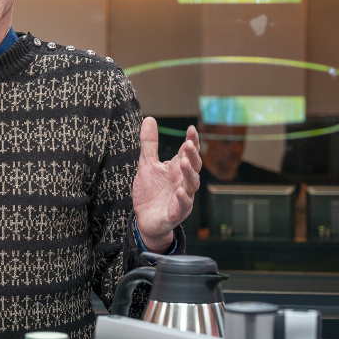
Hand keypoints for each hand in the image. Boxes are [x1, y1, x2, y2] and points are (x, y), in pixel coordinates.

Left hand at [132, 117, 200, 252]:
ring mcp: (182, 198)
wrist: (145, 219)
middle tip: (188, 144)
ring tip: (184, 163)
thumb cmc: (150, 191)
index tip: (191, 129)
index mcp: (177, 169)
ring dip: (189, 174)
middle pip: (193, 167)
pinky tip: (179, 191)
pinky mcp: (176, 213)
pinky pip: (183, 206)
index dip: (192, 141)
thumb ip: (149, 144)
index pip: (188, 153)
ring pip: (191, 185)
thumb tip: (149, 118)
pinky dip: (182, 198)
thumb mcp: (146, 164)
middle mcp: (183, 182)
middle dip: (192, 156)